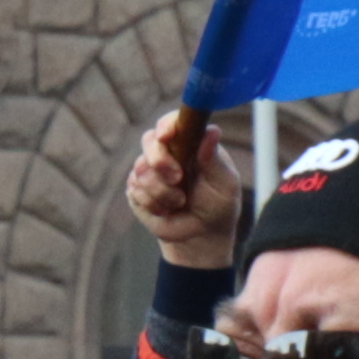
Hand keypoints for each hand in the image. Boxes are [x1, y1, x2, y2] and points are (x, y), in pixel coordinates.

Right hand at [127, 105, 243, 271]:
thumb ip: (214, 159)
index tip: (166, 137)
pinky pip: (134, 190)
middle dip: (160, 161)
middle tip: (177, 179)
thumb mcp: (224, 184)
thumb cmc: (218, 205)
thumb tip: (212, 131)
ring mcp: (150, 169)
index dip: (166, 126)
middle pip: (149, 141)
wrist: (200, 236)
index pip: (172, 122)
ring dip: (161, 190)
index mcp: (190, 142)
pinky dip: (153, 202)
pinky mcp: (137, 188)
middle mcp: (168, 151)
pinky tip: (166, 209)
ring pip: (141, 169)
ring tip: (179, 202)